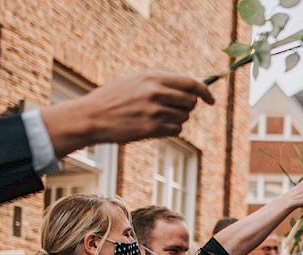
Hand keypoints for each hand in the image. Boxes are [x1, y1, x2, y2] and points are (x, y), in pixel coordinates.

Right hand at [43, 71, 214, 156]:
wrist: (92, 116)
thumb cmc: (114, 98)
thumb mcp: (135, 80)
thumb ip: (161, 81)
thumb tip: (190, 85)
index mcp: (153, 77)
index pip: (191, 83)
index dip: (205, 92)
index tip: (211, 100)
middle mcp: (155, 92)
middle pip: (190, 101)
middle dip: (188, 107)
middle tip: (174, 108)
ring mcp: (154, 111)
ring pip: (184, 117)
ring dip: (176, 119)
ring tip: (157, 116)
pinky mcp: (151, 128)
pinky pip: (176, 129)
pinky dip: (170, 129)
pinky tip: (154, 126)